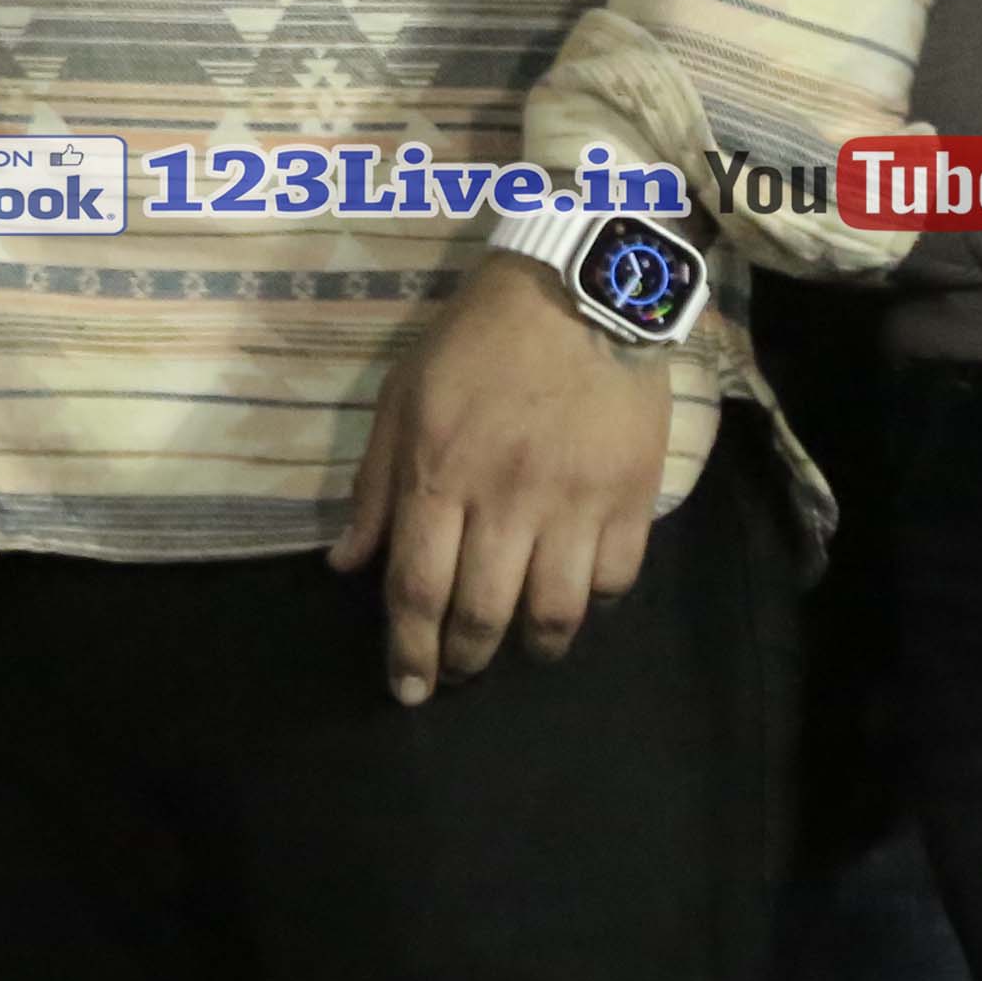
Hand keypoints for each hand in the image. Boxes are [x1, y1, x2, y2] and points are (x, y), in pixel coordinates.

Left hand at [330, 251, 673, 701]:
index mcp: (439, 475)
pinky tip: (576, 600)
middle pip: (483, 612)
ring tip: (520, 650)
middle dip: (463, 660)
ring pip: (555, 611)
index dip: (408, 651)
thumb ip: (375, 488)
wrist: (578, 292)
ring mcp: (576, 501)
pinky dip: (594, 604)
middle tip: (456, 674)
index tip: (407, 688)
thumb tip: (348, 566)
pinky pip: (616, 578)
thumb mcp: (400, 400)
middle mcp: (506, 499)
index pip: (417, 589)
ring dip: (532, 647)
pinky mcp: (633, 496)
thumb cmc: (474, 343)